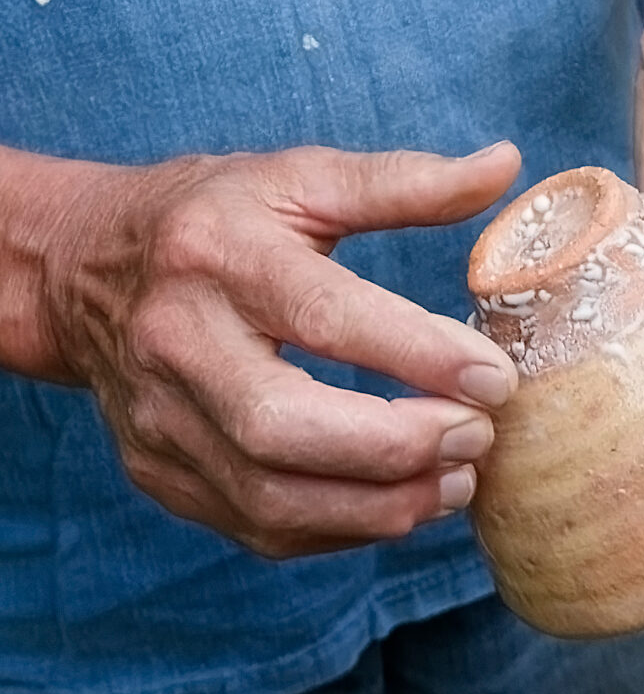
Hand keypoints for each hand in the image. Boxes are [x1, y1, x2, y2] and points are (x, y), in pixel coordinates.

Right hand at [41, 142, 521, 556]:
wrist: (88, 270)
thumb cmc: (213, 218)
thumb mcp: (300, 178)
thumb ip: (405, 180)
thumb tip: (505, 164)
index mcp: (218, 255)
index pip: (324, 315)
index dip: (418, 354)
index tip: (497, 380)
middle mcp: (177, 343)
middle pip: (283, 424)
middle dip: (398, 446)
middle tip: (478, 436)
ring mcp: (158, 419)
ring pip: (270, 497)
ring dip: (379, 505)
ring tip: (455, 481)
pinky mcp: (160, 472)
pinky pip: (257, 527)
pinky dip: (341, 528)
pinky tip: (397, 502)